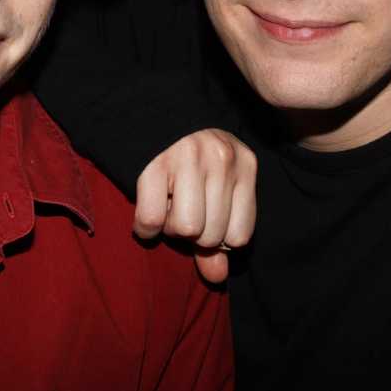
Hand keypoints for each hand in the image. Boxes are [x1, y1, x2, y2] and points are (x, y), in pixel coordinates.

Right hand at [133, 128, 256, 283]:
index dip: (218, 238)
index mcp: (245, 164)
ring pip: (186, 229)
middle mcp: (222, 159)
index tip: (204, 219)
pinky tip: (148, 210)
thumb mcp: (216, 189)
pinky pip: (152, 220)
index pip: (240, 236)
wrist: (155, 113)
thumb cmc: (190, 159)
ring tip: (167, 207)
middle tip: (181, 209)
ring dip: (170, 228)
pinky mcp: (154, 163)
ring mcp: (189, 158)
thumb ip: (219, 235)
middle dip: (192, 234)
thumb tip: (217, 277)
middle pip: (212, 235)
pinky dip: (145, 227)